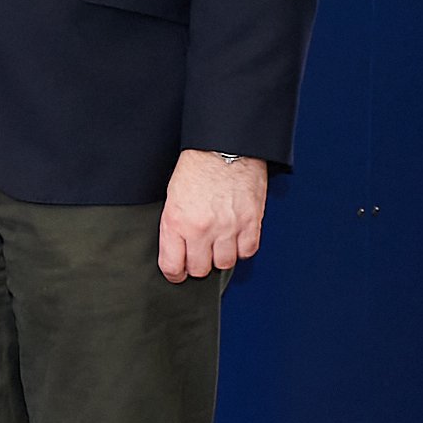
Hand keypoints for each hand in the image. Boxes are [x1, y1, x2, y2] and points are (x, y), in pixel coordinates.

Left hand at [159, 150, 267, 281]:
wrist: (224, 149)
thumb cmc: (195, 169)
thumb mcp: (172, 199)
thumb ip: (174, 227)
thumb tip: (178, 251)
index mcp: (177, 222)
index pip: (173, 266)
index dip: (175, 274)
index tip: (177, 274)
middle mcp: (202, 229)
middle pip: (200, 269)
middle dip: (197, 266)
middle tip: (199, 257)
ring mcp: (228, 228)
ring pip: (225, 263)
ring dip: (220, 258)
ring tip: (217, 246)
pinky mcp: (251, 222)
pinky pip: (248, 251)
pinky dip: (242, 249)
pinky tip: (236, 240)